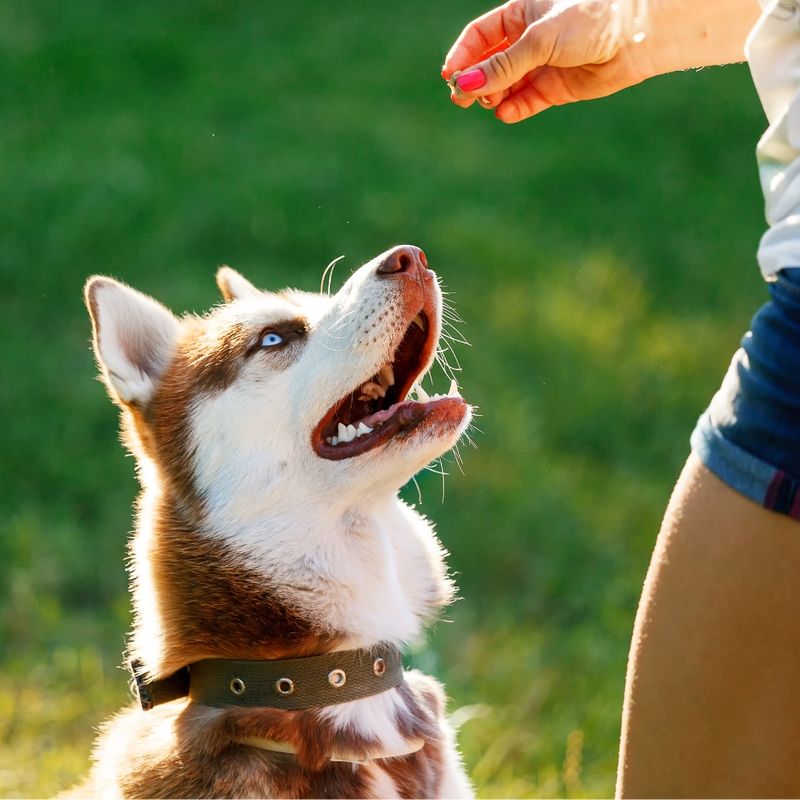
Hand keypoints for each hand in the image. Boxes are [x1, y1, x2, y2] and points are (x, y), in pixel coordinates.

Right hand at [442, 0, 760, 123]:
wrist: (639, 35)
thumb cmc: (591, 19)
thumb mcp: (540, 39)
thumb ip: (503, 65)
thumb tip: (465, 85)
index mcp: (522, 12)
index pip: (480, 36)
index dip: (463, 56)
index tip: (450, 76)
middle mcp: (530, 39)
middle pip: (489, 64)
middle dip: (475, 81)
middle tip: (462, 99)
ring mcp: (543, 65)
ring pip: (506, 85)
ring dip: (492, 96)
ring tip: (486, 103)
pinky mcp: (557, 88)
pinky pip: (527, 101)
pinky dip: (514, 109)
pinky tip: (504, 113)